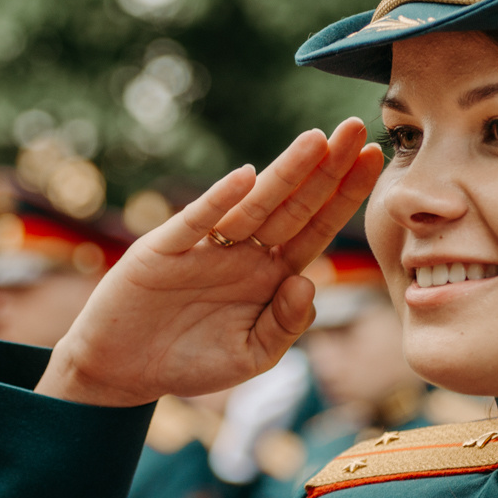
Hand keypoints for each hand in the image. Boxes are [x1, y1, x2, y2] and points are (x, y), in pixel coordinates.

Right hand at [40, 122, 381, 408]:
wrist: (122, 369)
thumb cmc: (190, 361)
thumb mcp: (251, 355)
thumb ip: (284, 326)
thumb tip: (308, 281)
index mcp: (270, 275)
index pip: (317, 228)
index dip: (345, 195)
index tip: (375, 160)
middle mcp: (243, 252)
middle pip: (294, 205)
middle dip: (327, 168)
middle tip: (358, 128)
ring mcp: (206, 246)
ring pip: (254, 205)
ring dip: (285, 172)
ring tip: (317, 139)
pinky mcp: (165, 249)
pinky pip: (197, 222)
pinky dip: (220, 200)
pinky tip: (246, 177)